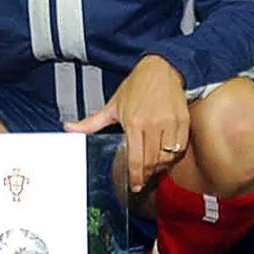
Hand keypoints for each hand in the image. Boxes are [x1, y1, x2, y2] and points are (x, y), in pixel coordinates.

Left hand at [66, 55, 188, 192]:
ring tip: (153, 166)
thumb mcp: (112, 105)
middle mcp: (153, 124)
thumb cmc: (137, 85)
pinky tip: (166, 154)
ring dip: (161, 166)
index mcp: (134, 122)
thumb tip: (69, 129)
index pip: (136, 158)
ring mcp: (170, 123)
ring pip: (167, 157)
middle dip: (147, 174)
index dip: (136, 176)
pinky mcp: (183, 121)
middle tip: (143, 178)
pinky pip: (181, 147)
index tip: (135, 185)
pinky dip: (174, 155)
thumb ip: (91, 122)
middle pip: (152, 161)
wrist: (161, 68)